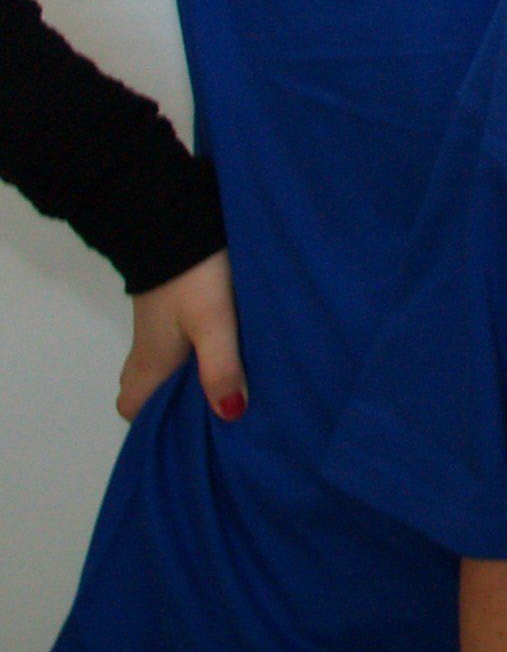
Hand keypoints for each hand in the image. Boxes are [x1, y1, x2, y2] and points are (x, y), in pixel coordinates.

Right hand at [119, 249, 245, 423]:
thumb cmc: (193, 279)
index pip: (131, 406)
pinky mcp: (174, 304)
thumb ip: (220, 368)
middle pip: (147, 386)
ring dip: (188, 376)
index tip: (189, 432)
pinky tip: (230, 349)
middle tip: (217, 410)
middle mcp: (148, 346)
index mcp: (151, 359)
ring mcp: (160, 323)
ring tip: (230, 385)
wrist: (177, 219)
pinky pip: (176, 339)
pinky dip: (195, 352)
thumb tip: (230, 416)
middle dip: (173, 403)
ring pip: (164, 361)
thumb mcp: (214, 324)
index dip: (151, 424)